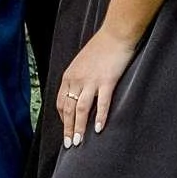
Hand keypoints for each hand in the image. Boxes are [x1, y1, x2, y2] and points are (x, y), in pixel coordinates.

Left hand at [55, 25, 137, 140]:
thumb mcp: (82, 62)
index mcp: (70, 75)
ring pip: (82, 109)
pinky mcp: (107, 81)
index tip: (67, 129)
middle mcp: (78, 79)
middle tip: (69, 144)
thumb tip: (78, 95)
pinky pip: (102, 103)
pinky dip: (100, 117)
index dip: (62, 118)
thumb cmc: (101, 47)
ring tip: (79, 142)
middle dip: (68, 128)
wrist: (116, 33)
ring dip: (79, 128)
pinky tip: (98, 129)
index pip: (60, 102)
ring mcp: (92, 81)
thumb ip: (78, 79)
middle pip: (69, 109)